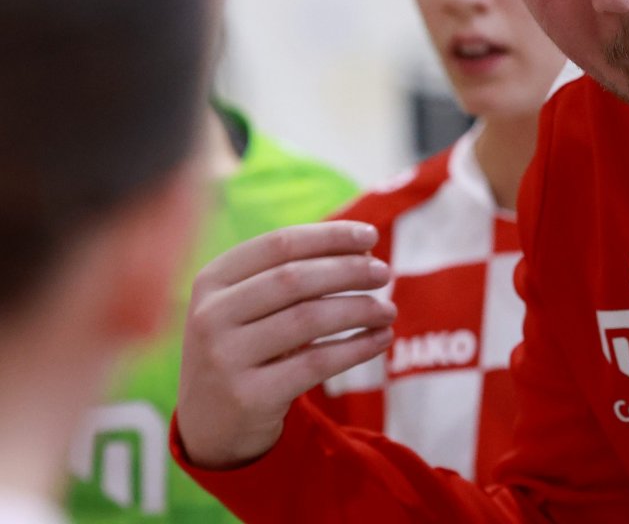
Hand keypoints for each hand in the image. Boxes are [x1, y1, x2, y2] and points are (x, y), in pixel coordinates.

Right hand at [176, 220, 395, 467]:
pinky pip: (317, 363)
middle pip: (294, 279)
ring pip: (309, 319)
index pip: (279, 244)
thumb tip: (362, 247)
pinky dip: (357, 347)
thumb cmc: (245, 347)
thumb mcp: (248, 305)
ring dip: (359, 309)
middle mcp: (211, 316)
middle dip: (348, 270)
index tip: (370, 235)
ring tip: (388, 310)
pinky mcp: (249, 397)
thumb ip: (292, 274)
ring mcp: (225, 358)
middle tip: (384, 273)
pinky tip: (381, 339)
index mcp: (212, 280)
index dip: (329, 236)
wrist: (207, 426)